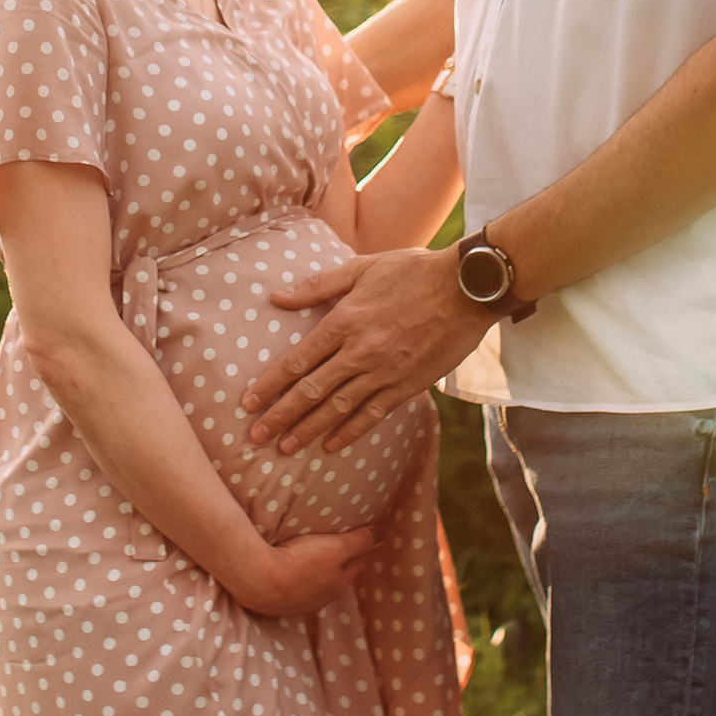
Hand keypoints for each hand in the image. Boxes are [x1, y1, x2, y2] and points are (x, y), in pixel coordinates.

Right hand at [233, 524, 377, 621]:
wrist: (259, 581)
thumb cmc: (301, 562)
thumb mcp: (336, 548)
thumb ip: (360, 541)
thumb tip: (384, 535)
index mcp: (339, 584)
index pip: (356, 564)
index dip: (359, 551)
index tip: (359, 540)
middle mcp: (322, 599)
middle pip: (337, 579)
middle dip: (340, 567)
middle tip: (336, 549)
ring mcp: (299, 605)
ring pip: (314, 587)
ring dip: (315, 576)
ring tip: (310, 561)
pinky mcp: (278, 605)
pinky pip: (292, 591)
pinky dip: (294, 582)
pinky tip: (286, 574)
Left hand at [244, 245, 491, 453]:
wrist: (467, 288)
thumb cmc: (414, 271)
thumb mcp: (362, 267)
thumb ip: (317, 286)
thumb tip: (276, 296)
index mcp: (344, 321)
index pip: (297, 361)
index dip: (270, 385)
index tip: (248, 403)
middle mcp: (360, 352)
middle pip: (311, 391)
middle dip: (280, 416)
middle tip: (256, 436)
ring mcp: (385, 372)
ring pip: (338, 408)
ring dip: (308, 430)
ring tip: (285, 447)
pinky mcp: (408, 385)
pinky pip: (373, 414)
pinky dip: (350, 432)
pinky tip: (330, 446)